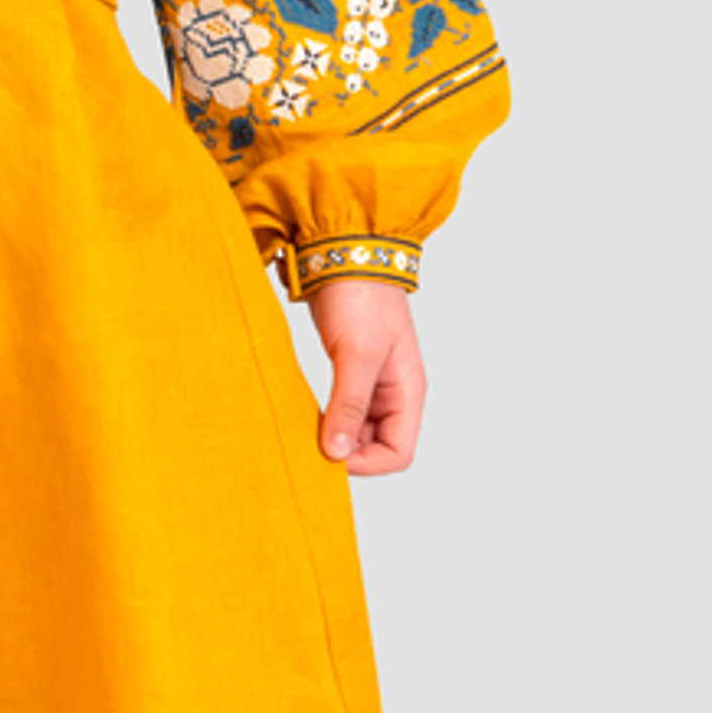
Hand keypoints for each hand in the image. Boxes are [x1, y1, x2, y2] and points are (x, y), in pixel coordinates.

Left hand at [305, 277, 426, 475]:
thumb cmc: (360, 296)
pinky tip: (305, 412)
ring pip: (358, 429)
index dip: (366, 462)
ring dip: (334, 435)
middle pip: (377, 446)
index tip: (329, 454)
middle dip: (347, 451)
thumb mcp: (356, 353)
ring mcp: (373, 382)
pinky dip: (326, 416)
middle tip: (310, 444)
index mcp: (407, 391)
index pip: (398, 452)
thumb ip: (348, 404)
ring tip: (304, 429)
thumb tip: (337, 454)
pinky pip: (343, 408)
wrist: (346, 249)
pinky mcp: (351, 369)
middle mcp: (394, 392)